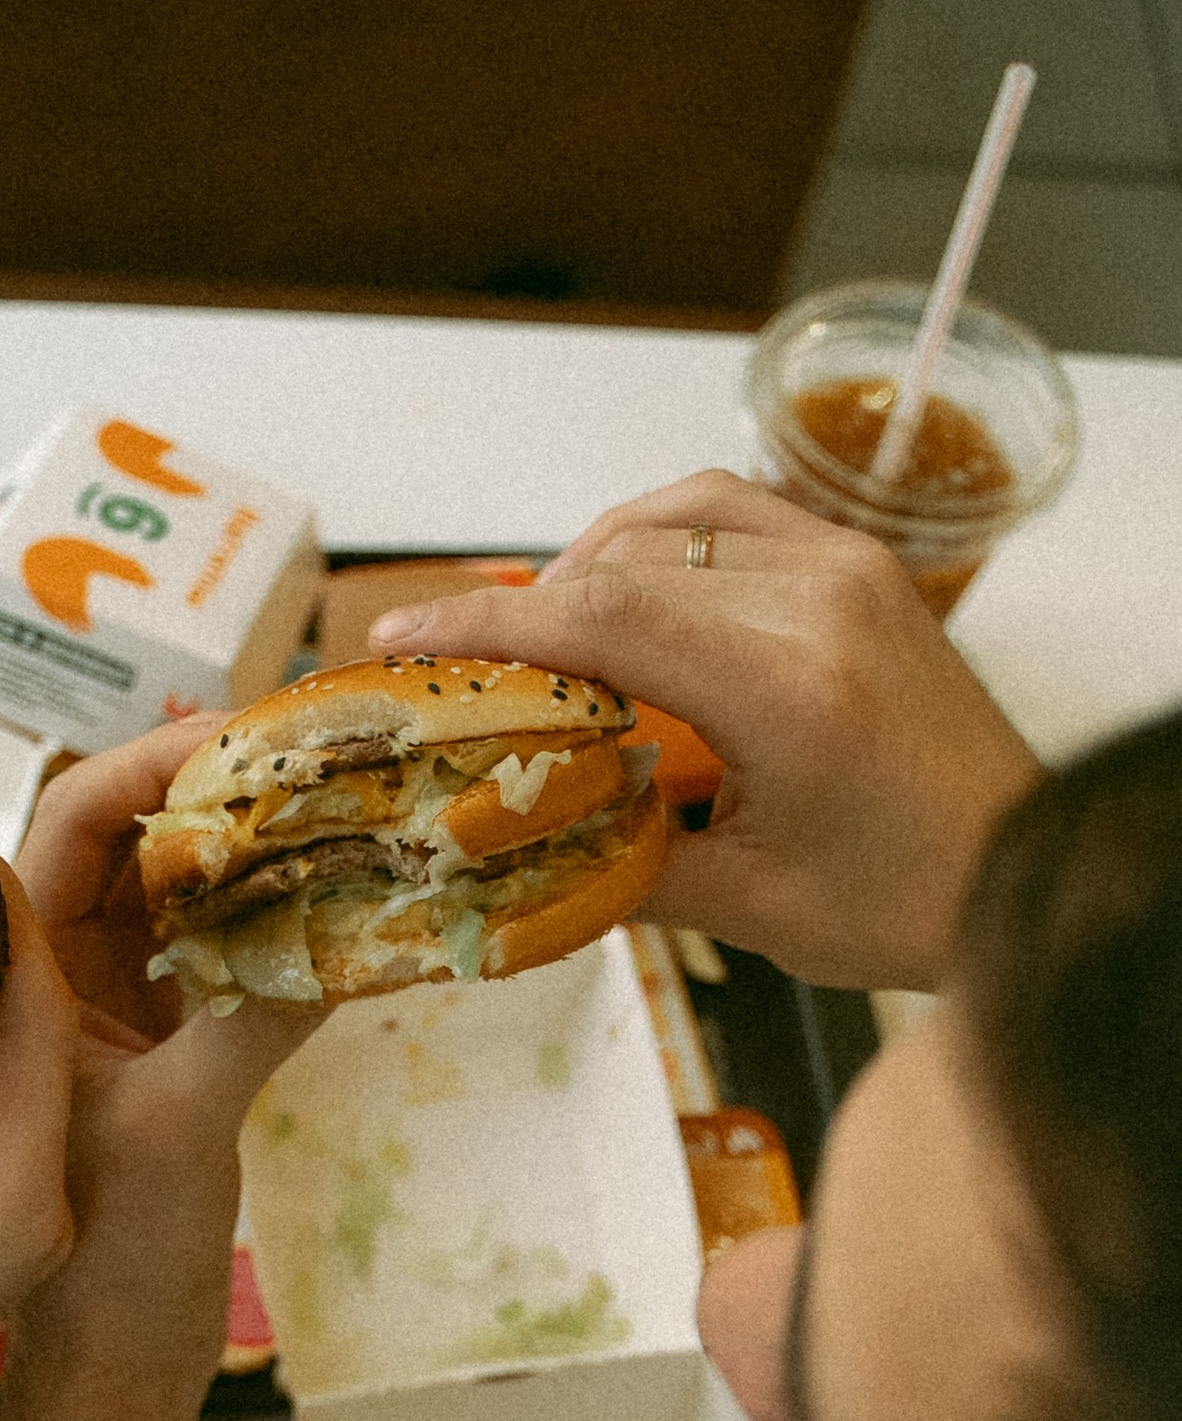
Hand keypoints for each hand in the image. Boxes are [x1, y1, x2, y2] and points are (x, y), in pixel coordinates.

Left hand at [12, 725, 324, 1389]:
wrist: (108, 1372)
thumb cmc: (104, 1270)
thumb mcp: (181, 1130)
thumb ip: (250, 1023)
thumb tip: (336, 929)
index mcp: (13, 983)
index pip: (67, 828)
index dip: (146, 767)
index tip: (235, 735)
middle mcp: (45, 985)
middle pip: (122, 843)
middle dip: (207, 792)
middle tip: (307, 749)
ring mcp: (98, 1017)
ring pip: (169, 896)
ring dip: (241, 851)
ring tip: (328, 800)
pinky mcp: (152, 1054)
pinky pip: (204, 956)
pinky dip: (258, 923)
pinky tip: (327, 896)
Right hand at [363, 472, 1040, 992]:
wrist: (1013, 873)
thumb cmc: (903, 899)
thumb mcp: (745, 904)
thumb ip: (618, 863)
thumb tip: (509, 846)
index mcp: (791, 690)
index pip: (606, 620)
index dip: (489, 625)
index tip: (406, 638)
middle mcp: (823, 604)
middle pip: (623, 568)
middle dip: (521, 609)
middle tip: (452, 662)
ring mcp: (847, 571)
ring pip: (670, 524)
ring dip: (586, 566)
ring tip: (538, 635)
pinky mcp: (859, 565)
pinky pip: (730, 516)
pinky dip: (656, 542)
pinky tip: (620, 593)